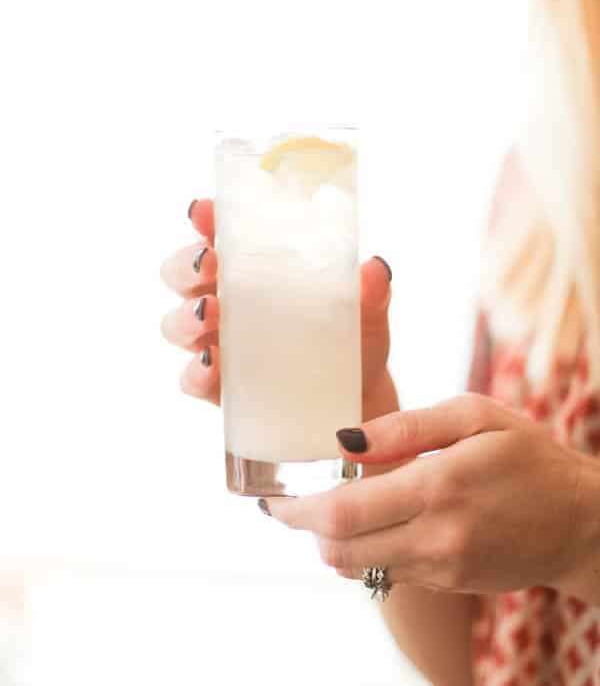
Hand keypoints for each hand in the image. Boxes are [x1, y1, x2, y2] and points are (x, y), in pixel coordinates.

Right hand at [160, 199, 396, 428]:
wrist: (356, 400)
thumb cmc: (352, 340)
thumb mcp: (366, 313)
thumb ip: (370, 292)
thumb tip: (376, 267)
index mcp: (255, 267)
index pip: (219, 233)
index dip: (205, 217)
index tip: (204, 210)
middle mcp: (227, 300)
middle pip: (181, 273)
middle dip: (185, 266)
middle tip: (210, 265)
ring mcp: (217, 342)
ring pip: (177, 323)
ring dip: (186, 316)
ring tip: (209, 314)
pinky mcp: (220, 386)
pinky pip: (193, 378)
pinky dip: (196, 370)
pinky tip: (212, 365)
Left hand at [266, 394, 599, 597]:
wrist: (582, 522)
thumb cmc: (528, 456)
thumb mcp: (474, 416)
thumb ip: (406, 428)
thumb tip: (345, 440)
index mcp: (438, 485)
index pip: (345, 512)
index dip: (299, 510)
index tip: (274, 499)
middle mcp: (436, 536)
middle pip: (341, 549)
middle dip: (305, 530)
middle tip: (287, 507)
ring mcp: (443, 567)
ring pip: (360, 567)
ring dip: (332, 542)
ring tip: (328, 509)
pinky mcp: (451, 583)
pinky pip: (390, 573)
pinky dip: (366, 551)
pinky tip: (373, 522)